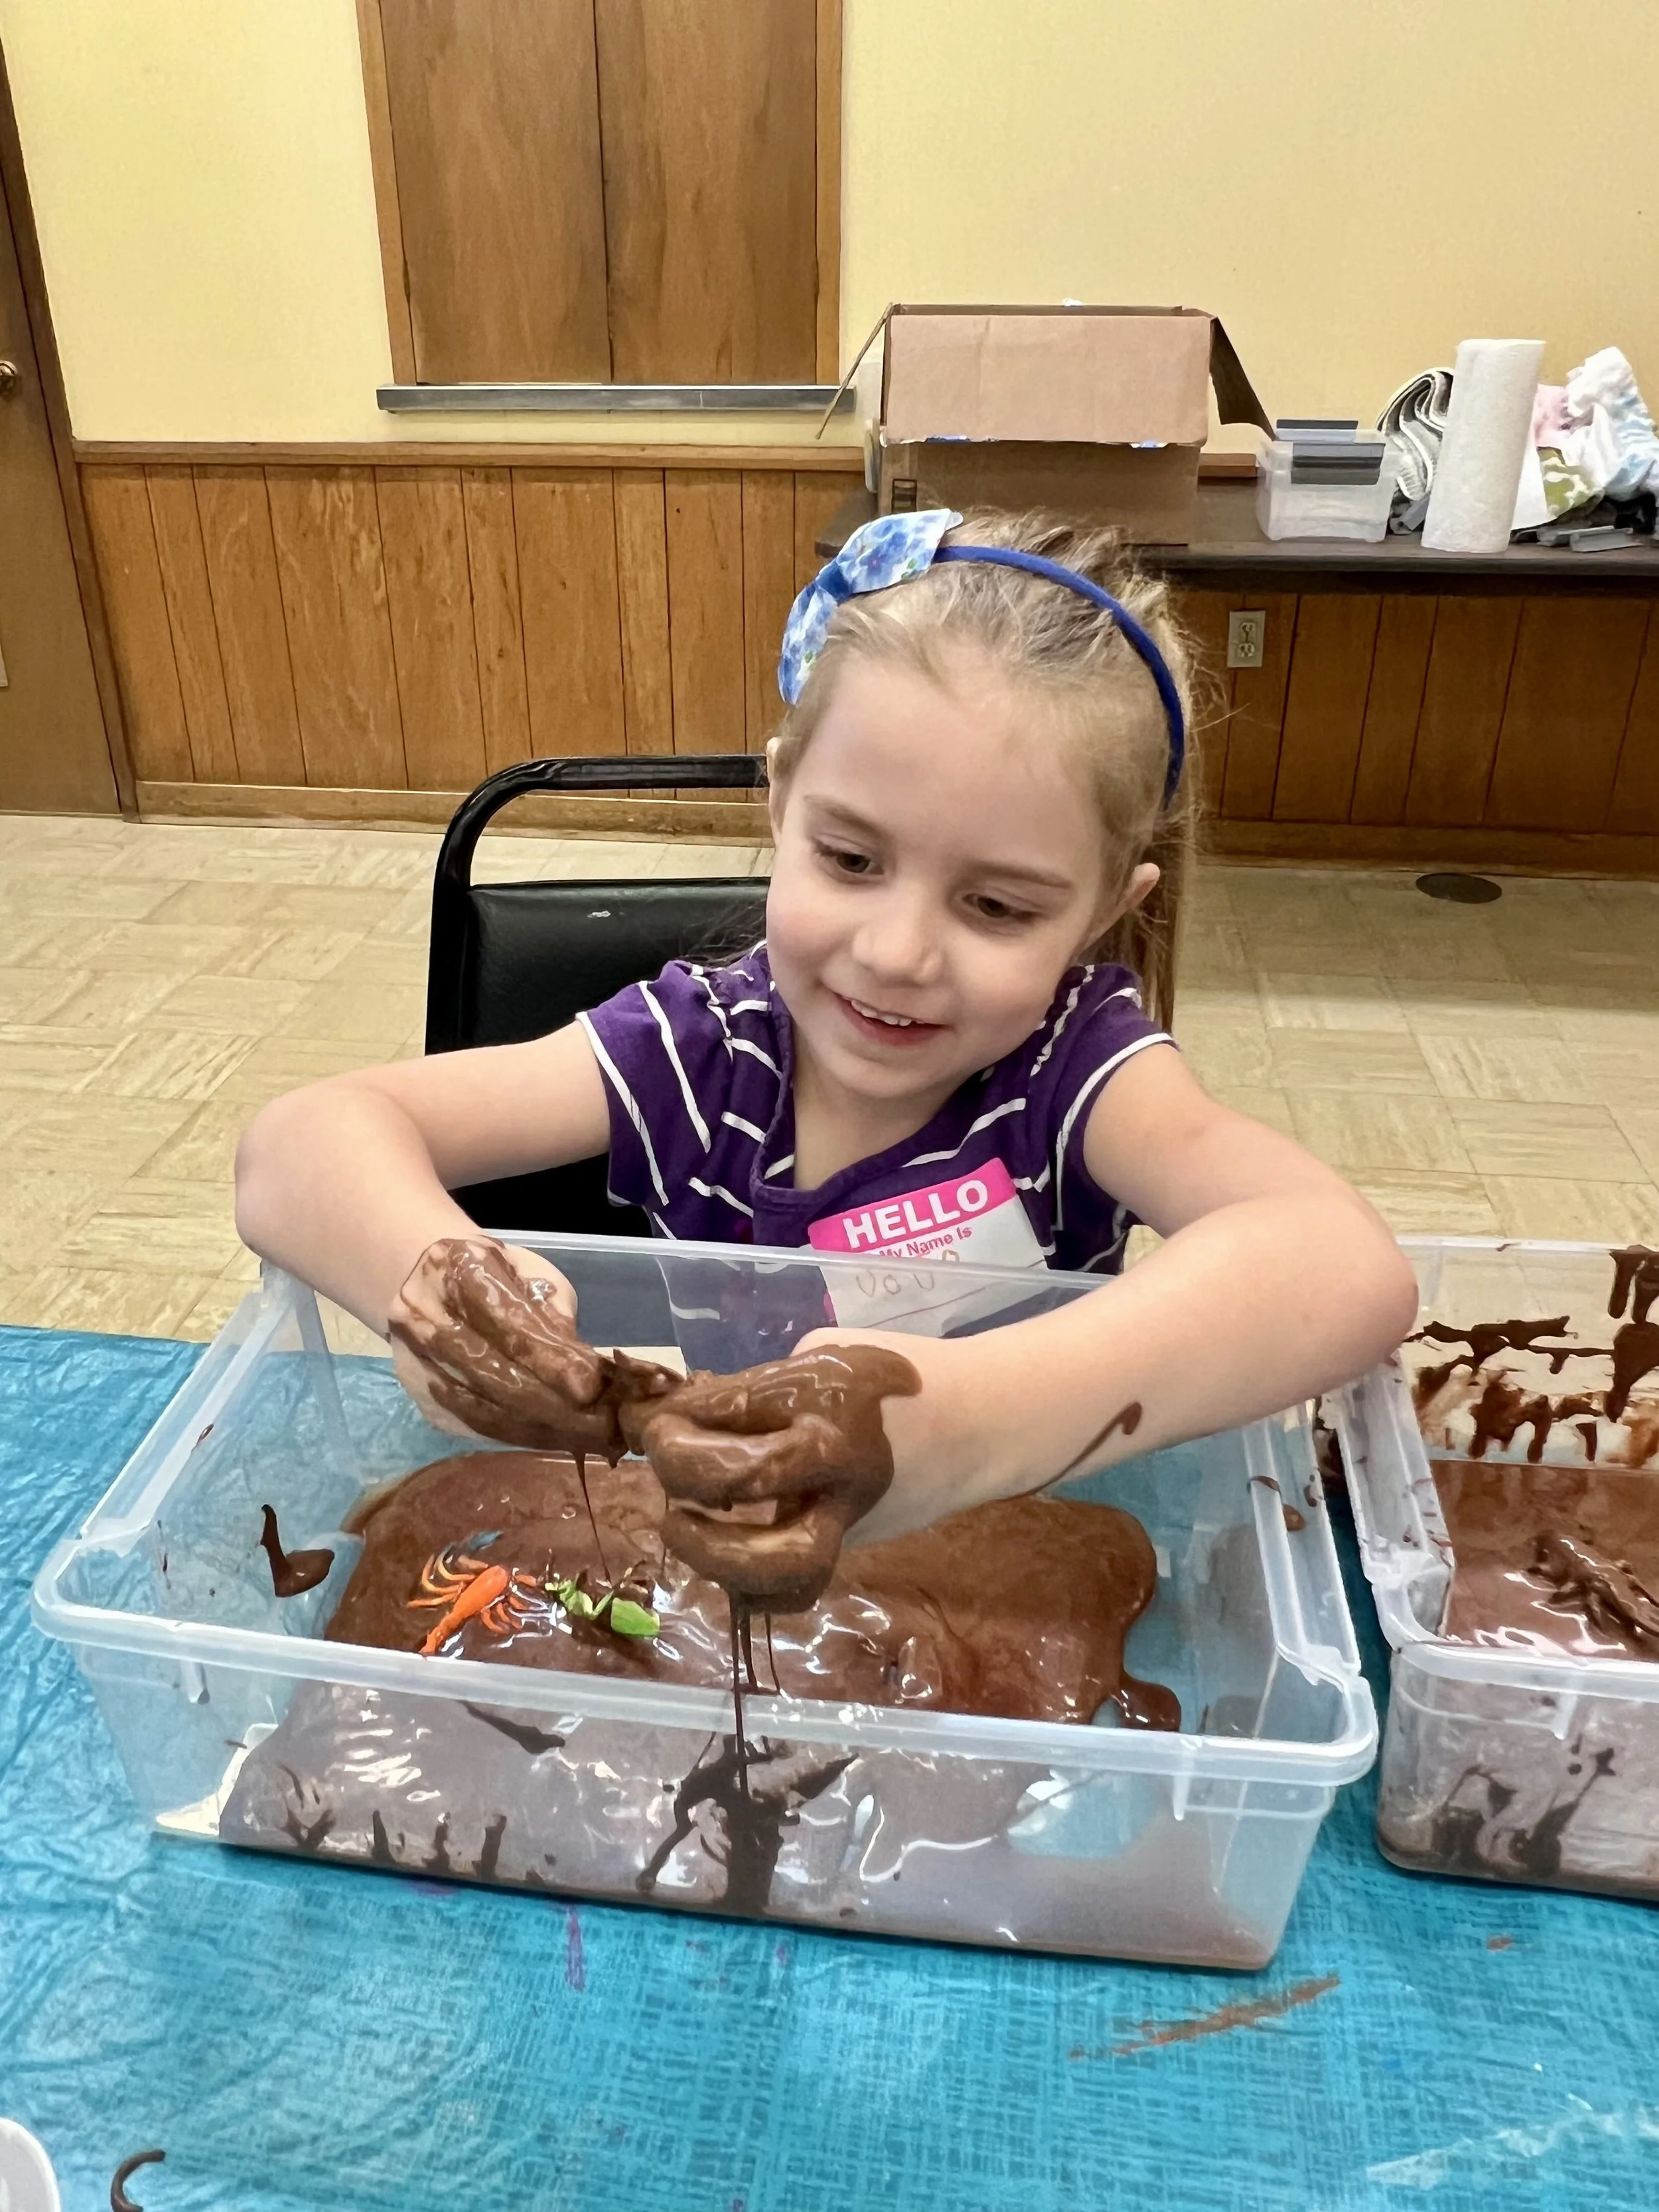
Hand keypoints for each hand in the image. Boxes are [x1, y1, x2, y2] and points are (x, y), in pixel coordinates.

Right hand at [388, 1237, 674, 1457]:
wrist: (426, 1285)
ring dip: (544, 1428)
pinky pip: (478, 1427)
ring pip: (486, 1409)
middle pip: (495, 1374)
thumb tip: (585, 1369)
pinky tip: (558, 1439)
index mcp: (459, 1268)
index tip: (592, 1386)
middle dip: (555, 1405)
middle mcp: (425, 1315)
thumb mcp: (532, 1273)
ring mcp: (418, 1362)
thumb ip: (553, 1311)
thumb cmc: (496, 1276)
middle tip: (605, 1425)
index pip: (509, 1324)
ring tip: (592, 1438)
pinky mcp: (423, 1401)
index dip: (550, 1360)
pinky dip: (521, 1436)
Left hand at [621, 1342, 921, 1610]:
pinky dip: (748, 1587)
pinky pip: (790, 1587)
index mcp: (826, 1391)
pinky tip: (721, 1556)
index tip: (655, 1414)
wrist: (980, 1423)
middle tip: (665, 1460)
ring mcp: (847, 1514)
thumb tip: (690, 1416)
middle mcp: (836, 1457)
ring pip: (774, 1566)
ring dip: (709, 1552)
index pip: (726, 1405)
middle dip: (682, 1471)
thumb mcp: (823, 1354)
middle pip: (740, 1480)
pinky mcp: (851, 1549)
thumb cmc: (894, 1376)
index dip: (673, 1413)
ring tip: (682, 1524)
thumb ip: (759, 1388)